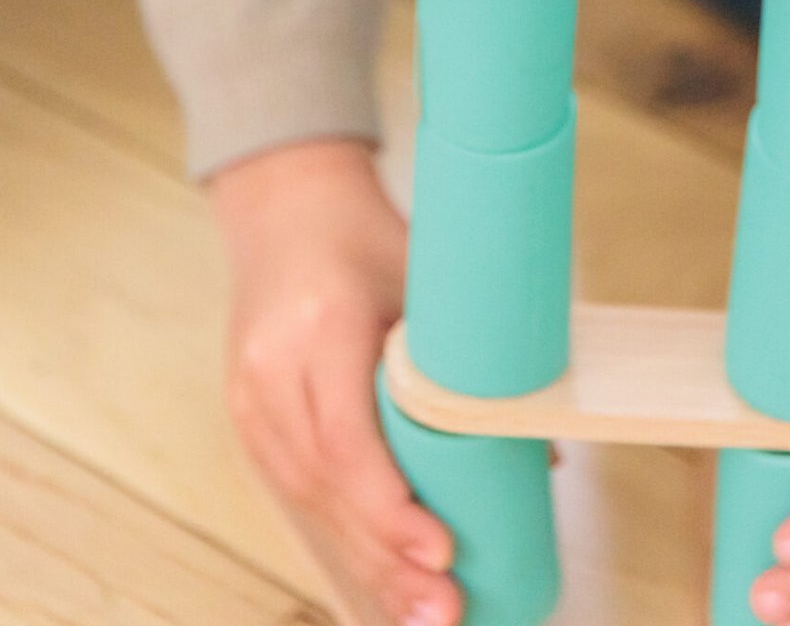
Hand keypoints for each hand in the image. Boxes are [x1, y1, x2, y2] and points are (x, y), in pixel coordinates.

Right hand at [209, 138, 458, 625]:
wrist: (286, 205)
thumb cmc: (364, 236)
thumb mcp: (423, 276)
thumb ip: (470, 356)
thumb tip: (540, 446)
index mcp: (318, 324)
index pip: (347, 436)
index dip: (392, 504)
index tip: (442, 547)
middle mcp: (271, 369)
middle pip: (328, 486)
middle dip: (387, 559)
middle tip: (445, 610)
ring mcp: (250, 399)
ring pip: (308, 503)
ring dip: (366, 566)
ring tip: (423, 615)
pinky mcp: (249, 421)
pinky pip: (295, 495)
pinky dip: (340, 542)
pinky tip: (377, 586)